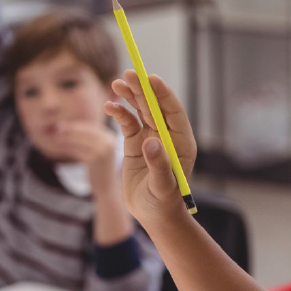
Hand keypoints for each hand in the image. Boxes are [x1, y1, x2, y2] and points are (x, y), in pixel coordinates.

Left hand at [46, 120, 119, 173]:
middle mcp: (108, 142)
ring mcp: (104, 150)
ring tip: (54, 137)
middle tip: (55, 128)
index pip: (90, 127)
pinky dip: (67, 147)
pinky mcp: (96, 159)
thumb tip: (65, 128)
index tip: (61, 125)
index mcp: (109, 137)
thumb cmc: (97, 169)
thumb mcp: (94, 152)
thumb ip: (85, 140)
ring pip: (80, 140)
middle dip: (69, 129)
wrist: (106, 188)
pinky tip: (58, 146)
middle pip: (85, 131)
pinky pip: (78, 150)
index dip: (74, 125)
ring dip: (66, 137)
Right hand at [103, 70, 197, 228]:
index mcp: (181, 142)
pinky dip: (118, 113)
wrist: (154, 216)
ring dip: (129, 96)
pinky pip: (126, 122)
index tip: (150, 78)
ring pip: (140, 110)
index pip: (173, 111)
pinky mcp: (135, 144)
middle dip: (142, 89)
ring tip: (116, 84)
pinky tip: (108, 106)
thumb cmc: (164, 203)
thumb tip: (150, 142)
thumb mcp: (163, 186)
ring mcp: (150, 137)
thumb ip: (159, 164)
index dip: (162, 93)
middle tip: (128, 74)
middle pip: (154, 106)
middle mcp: (167, 135)